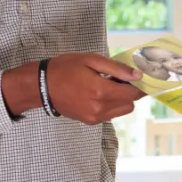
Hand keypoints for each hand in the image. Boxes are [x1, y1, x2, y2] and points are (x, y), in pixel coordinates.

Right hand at [2, 54, 145, 123]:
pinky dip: (111, 105)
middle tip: (120, 78)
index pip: (133, 94)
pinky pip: (110, 114)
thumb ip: (117, 69)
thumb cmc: (65, 68)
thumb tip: (137, 75)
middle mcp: (100, 108)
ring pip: (121, 111)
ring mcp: (94, 117)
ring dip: (121, 99)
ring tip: (108, 85)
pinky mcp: (89, 121)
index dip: (139, 85)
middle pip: (130, 104)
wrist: (42, 86)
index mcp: (101, 91)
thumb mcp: (92, 60)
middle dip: (130, 92)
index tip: (139, 75)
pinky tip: (99, 93)